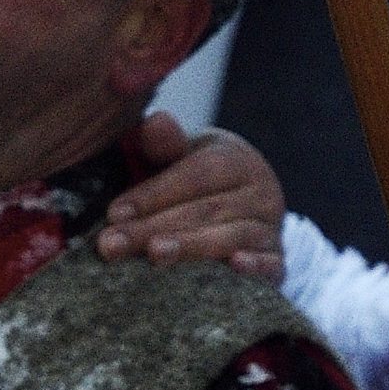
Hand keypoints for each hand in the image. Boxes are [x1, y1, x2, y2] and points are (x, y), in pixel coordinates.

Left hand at [100, 112, 285, 276]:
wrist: (241, 207)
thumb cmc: (196, 181)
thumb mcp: (181, 157)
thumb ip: (165, 145)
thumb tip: (155, 122)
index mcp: (235, 159)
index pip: (195, 175)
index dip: (154, 194)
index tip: (114, 213)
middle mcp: (260, 191)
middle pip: (206, 210)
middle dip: (154, 228)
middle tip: (112, 245)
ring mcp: (271, 227)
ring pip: (231, 237)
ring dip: (191, 247)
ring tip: (154, 255)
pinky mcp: (277, 260)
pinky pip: (271, 264)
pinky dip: (256, 266)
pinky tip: (234, 268)